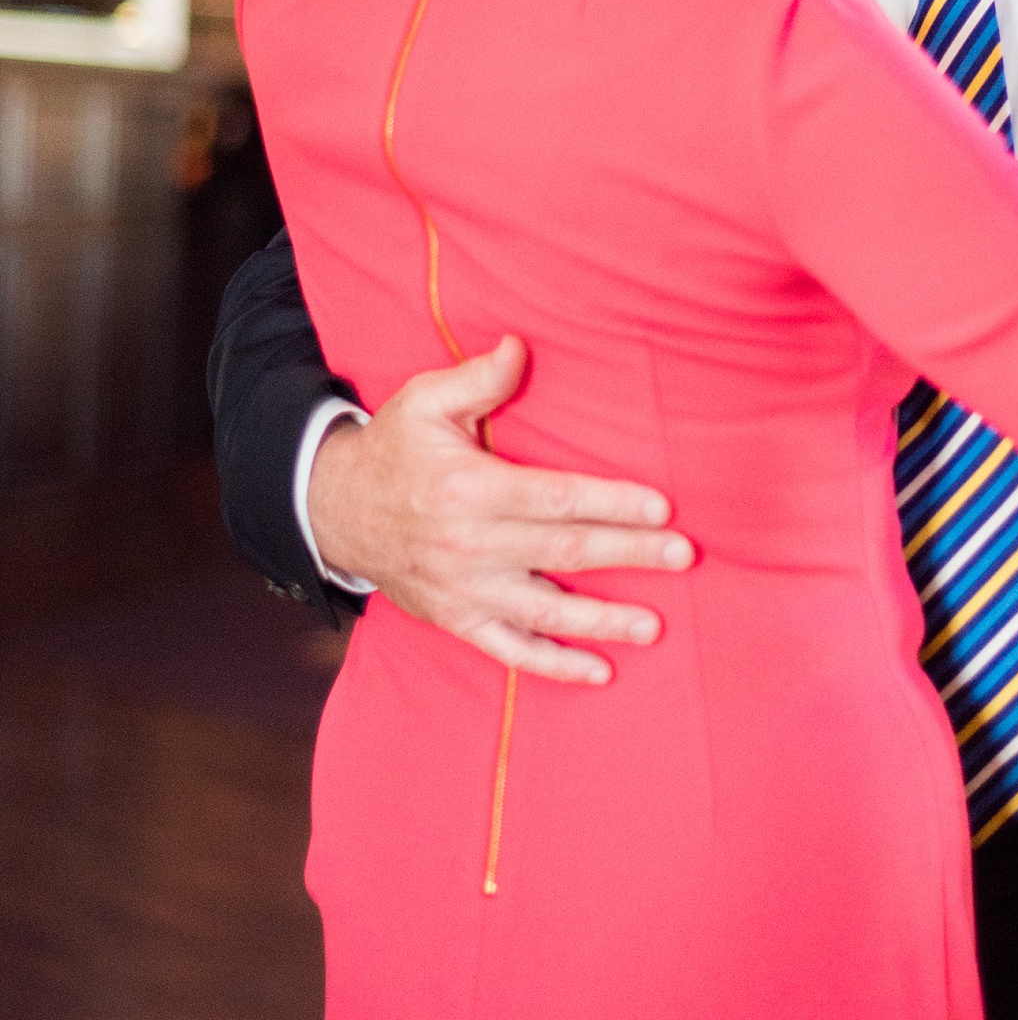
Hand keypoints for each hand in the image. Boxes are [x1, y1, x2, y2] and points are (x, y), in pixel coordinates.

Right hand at [306, 335, 694, 681]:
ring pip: (546, 612)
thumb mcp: (424, 402)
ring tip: (654, 625)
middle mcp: (469, 546)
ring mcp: (464, 590)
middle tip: (683, 555)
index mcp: (470, 490)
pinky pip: (510, 649)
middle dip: (629, 554)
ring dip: (603, 621)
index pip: (556, 500)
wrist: (333, 510)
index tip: (662, 507)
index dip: (612, 503)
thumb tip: (521, 347)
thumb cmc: (393, 449)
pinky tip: (600, 672)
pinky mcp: (456, 619)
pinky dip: (554, 666)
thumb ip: (478, 379)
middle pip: (564, 553)